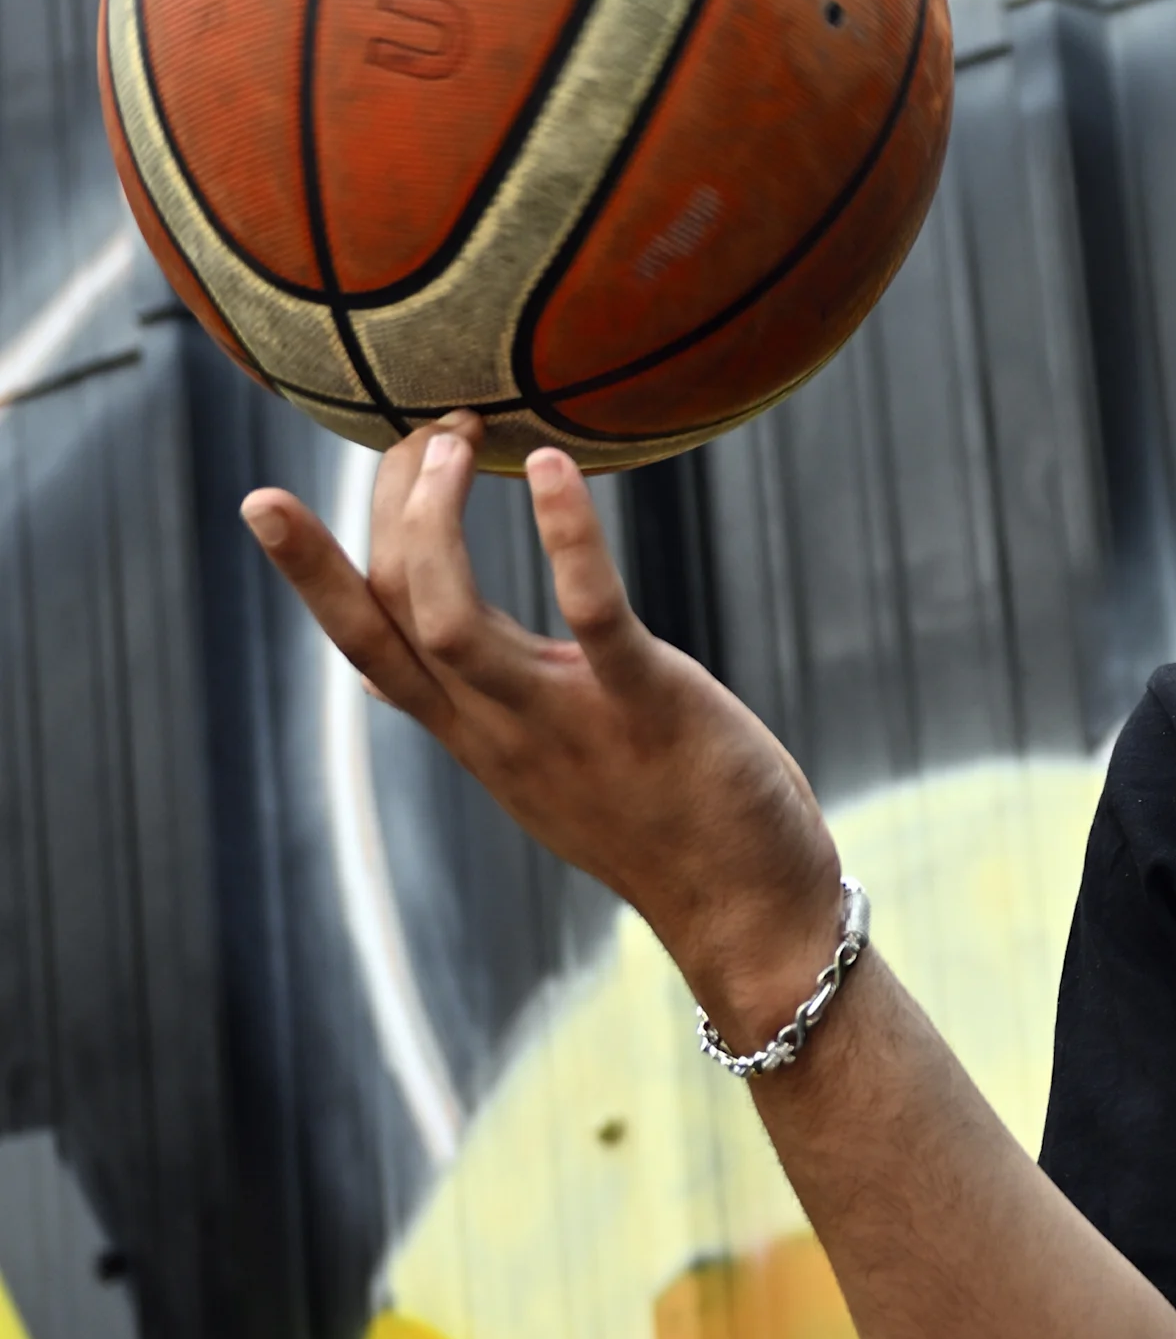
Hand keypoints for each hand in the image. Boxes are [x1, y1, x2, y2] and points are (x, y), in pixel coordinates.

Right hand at [242, 418, 842, 1046]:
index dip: (308, 574)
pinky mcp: (644, 706)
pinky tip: (553, 467)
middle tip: (410, 427)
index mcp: (476, 732)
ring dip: (434, 523)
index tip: (267, 501)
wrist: (746, 912)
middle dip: (375, 515)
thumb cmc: (661, 823)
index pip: (364, 645)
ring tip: (453, 437)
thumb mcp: (549, 763)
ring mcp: (565, 721)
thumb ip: (490, 708)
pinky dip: (565, 536)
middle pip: (388, 618)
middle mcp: (499, 728)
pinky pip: (590, 612)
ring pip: (447, 621)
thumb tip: (426, 666)